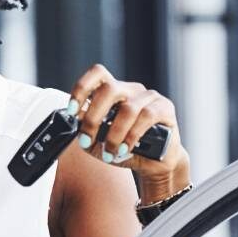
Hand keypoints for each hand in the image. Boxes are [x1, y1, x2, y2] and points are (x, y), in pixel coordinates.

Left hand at [67, 64, 191, 202]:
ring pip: (128, 108)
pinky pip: (146, 116)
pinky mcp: (165, 108)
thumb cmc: (123, 148)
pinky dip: (131, 135)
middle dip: (93, 117)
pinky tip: (125, 149)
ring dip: (114, 134)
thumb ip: (86, 131)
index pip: (97, 74)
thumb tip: (77, 122)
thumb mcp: (98, 142)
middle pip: (109, 89)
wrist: (153, 163)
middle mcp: (130, 89)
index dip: (82, 88)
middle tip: (86, 140)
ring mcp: (149, 97)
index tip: (72, 110)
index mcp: (113, 91)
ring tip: (109, 153)